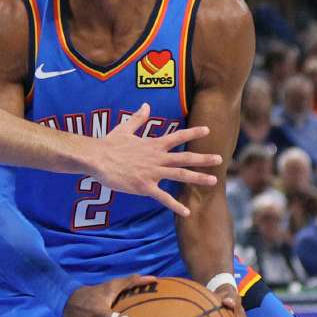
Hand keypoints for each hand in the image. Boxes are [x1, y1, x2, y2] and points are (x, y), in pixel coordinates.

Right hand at [89, 103, 220, 215]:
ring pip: (180, 175)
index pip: (178, 136)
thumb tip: (146, 105)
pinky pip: (163, 197)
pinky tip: (187, 211)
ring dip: (198, 178)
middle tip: (219, 159)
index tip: (208, 130)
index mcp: (153, 144)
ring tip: (213, 181)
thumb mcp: (125, 128)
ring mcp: (152, 172)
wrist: (97, 158)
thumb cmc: (108, 144)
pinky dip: (176, 205)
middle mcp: (157, 157)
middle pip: (185, 157)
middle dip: (203, 158)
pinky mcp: (144, 186)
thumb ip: (138, 118)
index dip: (193, 132)